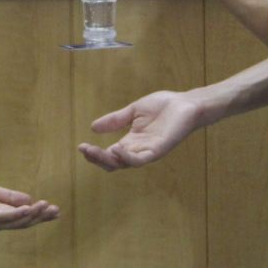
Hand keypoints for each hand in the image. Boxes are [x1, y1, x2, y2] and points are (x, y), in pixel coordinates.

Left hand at [0, 176, 60, 231]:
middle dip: (40, 217)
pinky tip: (28, 208)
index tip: (56, 210)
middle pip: (23, 222)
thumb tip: (29, 199)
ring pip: (16, 221)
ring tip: (45, 207)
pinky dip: (17, 213)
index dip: (40, 215)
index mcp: (0, 216)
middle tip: (56, 211)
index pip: (24, 217)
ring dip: (32, 215)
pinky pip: (2, 217)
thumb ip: (10, 197)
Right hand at [78, 91, 201, 170]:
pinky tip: (118, 149)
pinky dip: (128, 158)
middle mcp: (137, 150)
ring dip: (108, 160)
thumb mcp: (133, 111)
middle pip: (113, 162)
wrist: (186, 103)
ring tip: (95, 151)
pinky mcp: (159, 150)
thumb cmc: (164, 106)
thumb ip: (115, 120)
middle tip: (85, 150)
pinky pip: (141, 160)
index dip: (94, 153)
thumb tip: (92, 127)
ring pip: (124, 164)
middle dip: (97, 158)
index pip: (109, 154)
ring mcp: (148, 151)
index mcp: (131, 142)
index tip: (81, 146)